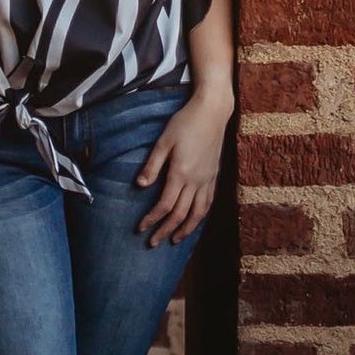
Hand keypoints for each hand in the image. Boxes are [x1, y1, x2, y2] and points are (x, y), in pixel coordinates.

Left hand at [135, 92, 232, 246]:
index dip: (152, 219)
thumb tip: (140, 186)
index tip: (140, 229)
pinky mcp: (215, 175)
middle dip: (165, 231)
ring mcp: (207, 179)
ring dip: (186, 229)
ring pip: (198, 213)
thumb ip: (152, 165)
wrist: (212, 112)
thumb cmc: (185, 122)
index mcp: (180, 173)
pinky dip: (201, 216)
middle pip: (180, 214)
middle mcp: (196, 181)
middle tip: (153, 243)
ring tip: (175, 240)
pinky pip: (209, 202)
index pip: (164, 205)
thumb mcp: (163, 141)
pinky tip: (195, 220)